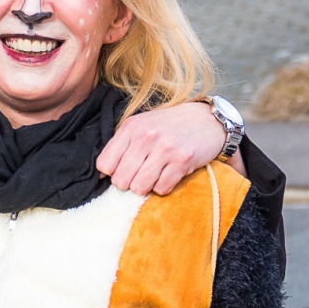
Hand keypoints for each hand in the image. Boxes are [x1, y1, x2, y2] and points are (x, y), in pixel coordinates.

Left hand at [96, 101, 227, 195]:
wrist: (206, 119)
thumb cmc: (168, 125)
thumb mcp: (140, 125)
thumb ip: (120, 144)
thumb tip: (102, 172)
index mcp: (130, 128)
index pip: (104, 163)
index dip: (110, 173)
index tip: (118, 171)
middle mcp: (145, 137)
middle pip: (121, 179)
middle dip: (126, 183)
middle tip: (136, 177)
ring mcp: (164, 149)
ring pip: (139, 186)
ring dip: (144, 187)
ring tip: (151, 177)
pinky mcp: (182, 161)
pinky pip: (161, 188)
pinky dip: (162, 187)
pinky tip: (166, 176)